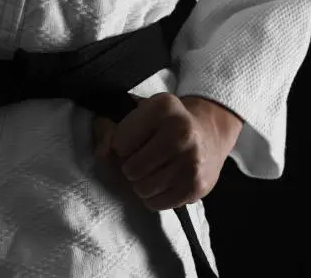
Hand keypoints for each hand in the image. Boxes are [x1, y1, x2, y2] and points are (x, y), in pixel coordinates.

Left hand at [93, 93, 241, 210]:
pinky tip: (162, 182)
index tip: (132, 141)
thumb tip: (101, 153)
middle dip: (129, 167)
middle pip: (130, 168)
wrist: (210, 133)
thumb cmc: (163, 124)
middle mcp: (181, 132)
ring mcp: (192, 161)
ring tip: (152, 170)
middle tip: (141, 159)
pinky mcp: (197, 186)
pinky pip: (156, 203)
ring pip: (141, 189)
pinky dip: (153, 197)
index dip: (119, 146)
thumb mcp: (137, 114)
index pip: (119, 142)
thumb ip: (109, 129)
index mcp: (163, 107)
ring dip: (140, 184)